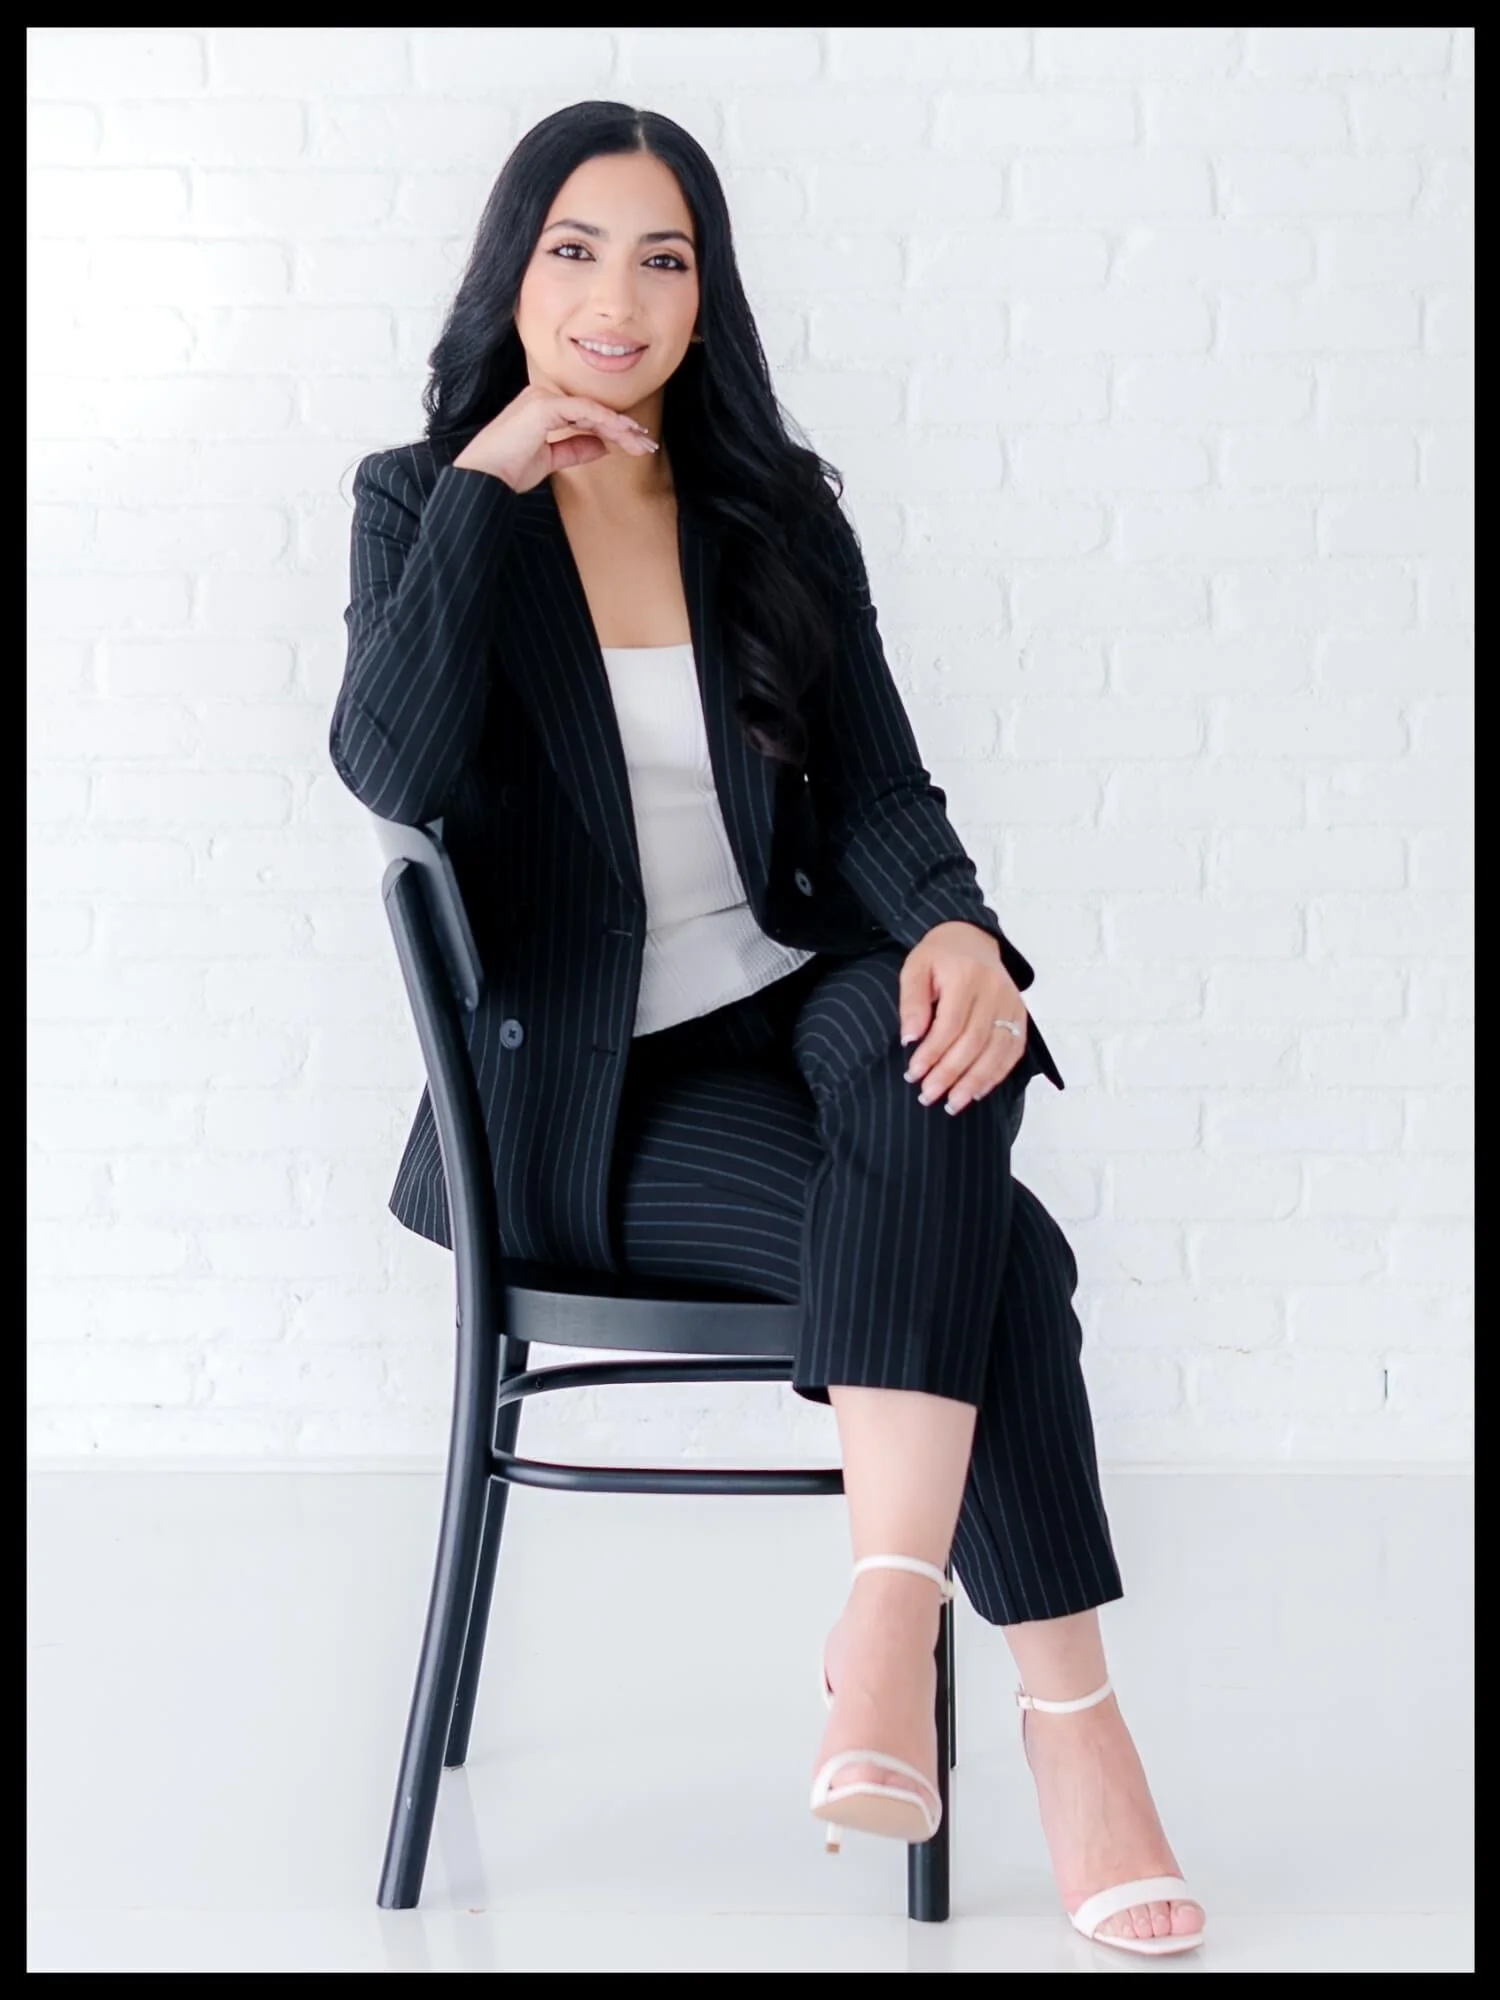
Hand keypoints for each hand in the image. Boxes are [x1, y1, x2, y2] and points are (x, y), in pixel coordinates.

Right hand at [451, 379, 658, 492]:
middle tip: (647, 444)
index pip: (584, 415)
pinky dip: (606, 422)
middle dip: (622, 428)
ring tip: (642, 442)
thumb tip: (603, 444)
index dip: (612, 429)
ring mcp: (542, 399)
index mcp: (541, 407)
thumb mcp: (549, 460)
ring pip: (592, 410)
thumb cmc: (508, 471)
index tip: (635, 444)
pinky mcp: (544, 406)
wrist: (484, 479)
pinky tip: (623, 435)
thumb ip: (575, 448)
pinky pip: (584, 411)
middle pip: (592, 410)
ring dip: (620, 427)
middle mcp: (542, 397)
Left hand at [898, 921, 1028, 1114]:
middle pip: (974, 1042)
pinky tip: (979, 1091)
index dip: (932, 1053)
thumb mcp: (915, 969)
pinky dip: (997, 1074)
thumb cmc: (939, 957)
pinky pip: (1013, 1050)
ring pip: (996, 1051)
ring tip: (953, 1103)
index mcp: (966, 976)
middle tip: (928, 1096)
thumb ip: (912, 1002)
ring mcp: (1012, 1002)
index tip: (913, 1074)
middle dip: (950, 1074)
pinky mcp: (1021, 1014)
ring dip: (974, 1082)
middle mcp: (994, 990)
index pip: (950, 1024)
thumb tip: (910, 1039)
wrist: (971, 938)